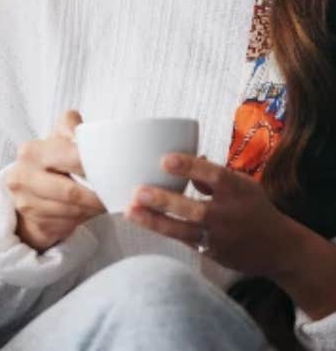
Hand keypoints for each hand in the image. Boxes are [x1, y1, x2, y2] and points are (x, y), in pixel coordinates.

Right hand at [6, 110, 104, 251]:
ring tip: (105, 202)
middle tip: (115, 195)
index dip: (94, 166)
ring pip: (72, 211)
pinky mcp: (34, 221)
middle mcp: (23, 176)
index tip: (114, 171)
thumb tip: (88, 135)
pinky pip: (67, 224)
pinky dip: (83, 219)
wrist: (27, 186)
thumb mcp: (58, 136)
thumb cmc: (50, 159)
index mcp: (32, 151)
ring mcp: (26, 202)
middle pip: (71, 192)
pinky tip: (89, 211)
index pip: (70, 158)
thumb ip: (71, 125)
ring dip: (93, 209)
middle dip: (97, 196)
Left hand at [125, 153, 291, 275]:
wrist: (280, 249)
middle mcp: (229, 215)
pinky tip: (142, 222)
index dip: (189, 167)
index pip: (213, 175)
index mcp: (238, 190)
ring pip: (183, 231)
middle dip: (164, 201)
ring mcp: (220, 237)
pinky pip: (184, 240)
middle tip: (137, 191)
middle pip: (194, 209)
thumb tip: (182, 159)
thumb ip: (212, 174)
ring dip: (154, 222)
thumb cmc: (254, 207)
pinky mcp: (213, 253)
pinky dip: (164, 231)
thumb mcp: (242, 183)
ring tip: (130, 211)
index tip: (164, 159)